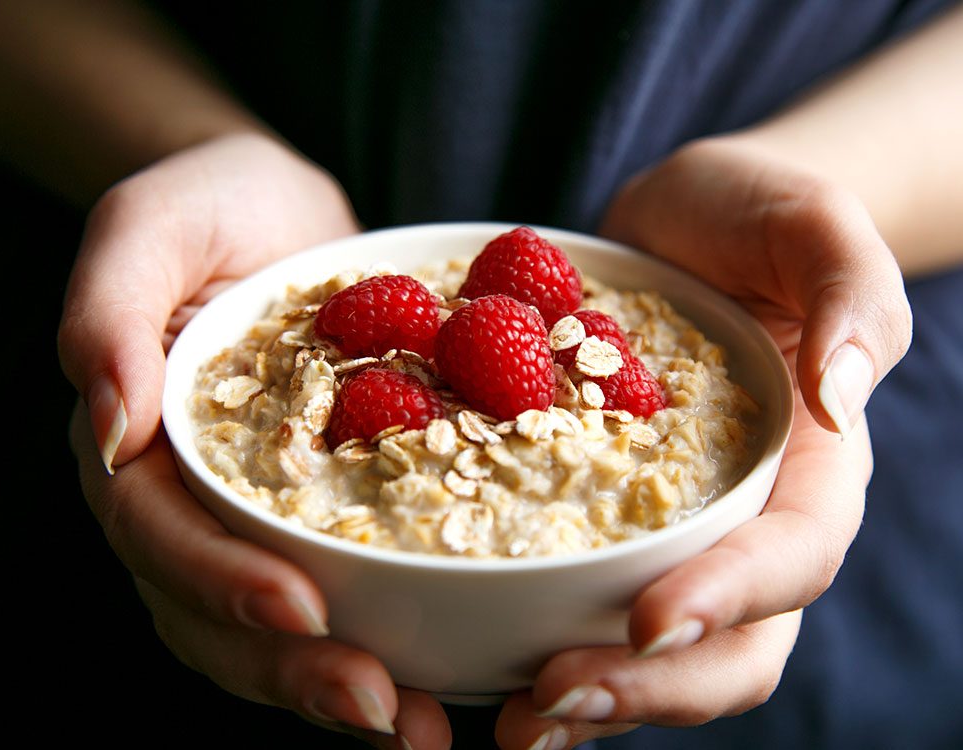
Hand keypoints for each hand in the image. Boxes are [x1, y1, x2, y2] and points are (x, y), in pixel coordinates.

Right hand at [60, 133, 450, 747]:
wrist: (283, 211)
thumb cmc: (209, 204)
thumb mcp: (149, 226)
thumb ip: (109, 313)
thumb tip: (109, 432)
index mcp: (139, 446)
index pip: (161, 536)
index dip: (221, 582)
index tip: (300, 609)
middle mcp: (192, 499)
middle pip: (216, 612)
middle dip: (292, 668)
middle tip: (379, 707)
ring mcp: (258, 512)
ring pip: (276, 627)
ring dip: (340, 684)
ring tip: (418, 725)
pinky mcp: (327, 505)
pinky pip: (346, 584)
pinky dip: (387, 635)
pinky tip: (445, 671)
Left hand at [491, 136, 911, 747]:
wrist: (682, 224)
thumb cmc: (756, 216)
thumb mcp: (813, 224)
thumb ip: (848, 296)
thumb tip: (842, 398)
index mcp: (811, 466)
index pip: (789, 556)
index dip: (729, 599)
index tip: (650, 622)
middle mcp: (747, 518)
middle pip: (731, 643)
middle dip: (649, 685)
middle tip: (551, 700)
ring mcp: (674, 528)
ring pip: (656, 650)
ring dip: (592, 697)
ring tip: (513, 720)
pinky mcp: (606, 517)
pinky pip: (588, 599)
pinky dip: (545, 642)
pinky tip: (486, 668)